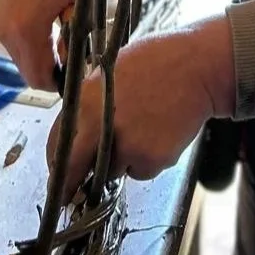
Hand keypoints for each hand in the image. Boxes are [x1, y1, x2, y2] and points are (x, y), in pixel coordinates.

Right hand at [0, 0, 81, 89]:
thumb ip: (83, 32)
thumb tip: (87, 62)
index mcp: (27, 29)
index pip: (41, 78)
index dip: (64, 82)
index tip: (84, 71)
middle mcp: (7, 31)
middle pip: (31, 74)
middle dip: (56, 70)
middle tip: (78, 49)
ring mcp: (1, 25)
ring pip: (24, 61)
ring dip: (46, 57)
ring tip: (68, 31)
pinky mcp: (1, 17)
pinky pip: (19, 45)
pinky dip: (37, 45)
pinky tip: (55, 24)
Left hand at [46, 16, 235, 200]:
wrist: (198, 65)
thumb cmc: (158, 61)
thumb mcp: (110, 71)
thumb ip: (91, 104)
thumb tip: (78, 132)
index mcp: (85, 100)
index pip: (57, 142)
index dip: (58, 160)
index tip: (60, 171)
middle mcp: (100, 124)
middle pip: (75, 168)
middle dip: (72, 184)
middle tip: (71, 194)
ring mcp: (126, 143)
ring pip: (113, 170)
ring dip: (123, 160)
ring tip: (144, 128)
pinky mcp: (150, 158)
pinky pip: (141, 170)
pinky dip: (148, 160)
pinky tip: (160, 132)